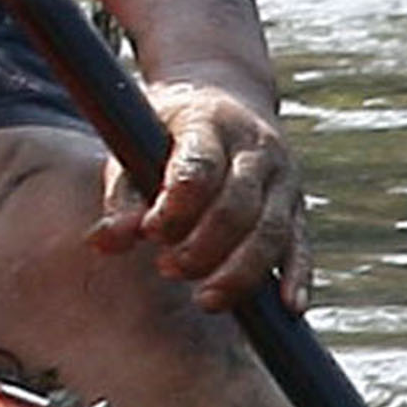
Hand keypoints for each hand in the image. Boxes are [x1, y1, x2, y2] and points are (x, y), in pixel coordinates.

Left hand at [99, 76, 307, 309]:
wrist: (226, 98)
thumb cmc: (166, 131)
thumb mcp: (135, 145)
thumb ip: (122, 195)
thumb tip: (105, 243)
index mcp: (210, 123)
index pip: (200, 167)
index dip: (176, 206)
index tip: (149, 233)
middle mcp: (256, 149)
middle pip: (238, 206)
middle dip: (203, 246)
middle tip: (167, 268)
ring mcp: (284, 178)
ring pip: (272, 230)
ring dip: (239, 271)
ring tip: (204, 299)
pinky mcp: (298, 207)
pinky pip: (301, 244)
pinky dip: (298, 277)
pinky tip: (289, 308)